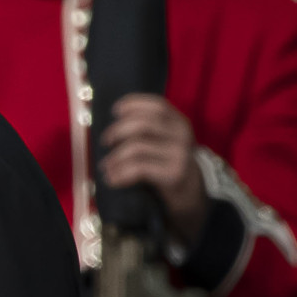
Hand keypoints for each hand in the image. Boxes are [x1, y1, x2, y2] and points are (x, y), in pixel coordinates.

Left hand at [98, 94, 207, 243]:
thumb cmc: (167, 164)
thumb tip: (107, 118)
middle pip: (143, 124)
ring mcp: (180, 154)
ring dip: (115, 158)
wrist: (191, 193)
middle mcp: (182, 135)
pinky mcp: (174, 173)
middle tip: (105, 142)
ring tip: (106, 167)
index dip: (134, 103)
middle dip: (117, 130)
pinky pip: (139, 168)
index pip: (157, 105)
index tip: (115, 110)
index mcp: (179, 122)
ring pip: (137, 147)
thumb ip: (146, 128)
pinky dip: (120, 173)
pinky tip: (112, 179)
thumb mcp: (163, 141)